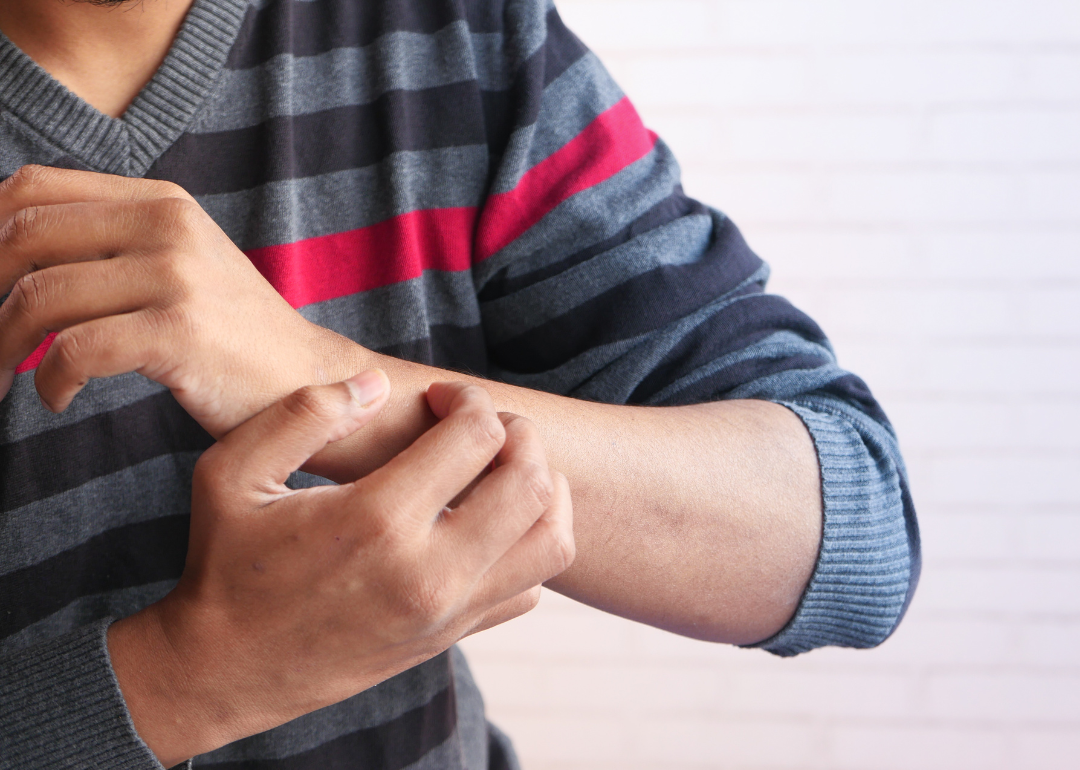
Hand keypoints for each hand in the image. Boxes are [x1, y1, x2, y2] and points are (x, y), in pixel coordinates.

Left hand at [0, 164, 353, 436]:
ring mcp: (177, 276)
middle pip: (25, 238)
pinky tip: (56, 398)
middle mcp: (168, 225)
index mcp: (162, 202)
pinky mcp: (181, 332)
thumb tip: (9, 248)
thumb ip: (113, 244)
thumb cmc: (231, 333)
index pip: (36, 188)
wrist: (308, 379)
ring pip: (41, 298)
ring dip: (2, 349)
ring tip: (4, 381)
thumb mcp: (179, 265)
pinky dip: (50, 381)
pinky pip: (77, 350)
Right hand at [108, 375, 574, 766]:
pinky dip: (527, 548)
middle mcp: (429, 571)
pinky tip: (485, 525)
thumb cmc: (225, 563)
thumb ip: (304, 414)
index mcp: (377, 519)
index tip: (442, 397)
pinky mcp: (452, 637)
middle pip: (531, 483)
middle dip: (520, 434)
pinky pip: (531, 588)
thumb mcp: (232, 472)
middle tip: (482, 425)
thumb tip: (378, 383)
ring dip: (544, 491)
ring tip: (502, 470)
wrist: (223, 670)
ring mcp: (448, 612)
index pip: (477, 436)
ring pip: (552, 541)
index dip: (468, 399)